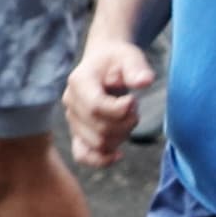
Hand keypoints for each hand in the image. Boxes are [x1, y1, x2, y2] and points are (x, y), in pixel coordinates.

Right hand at [67, 35, 157, 170]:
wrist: (105, 64)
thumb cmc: (118, 60)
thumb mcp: (130, 57)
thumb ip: (137, 68)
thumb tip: (144, 81)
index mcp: (79, 81)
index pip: (96, 107)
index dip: (120, 110)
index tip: (134, 100)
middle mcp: (71, 101)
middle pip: (100, 129)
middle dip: (126, 123)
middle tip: (135, 108)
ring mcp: (72, 119)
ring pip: (98, 144)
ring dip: (121, 136)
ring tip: (128, 118)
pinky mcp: (77, 133)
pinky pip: (82, 155)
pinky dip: (101, 160)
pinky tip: (119, 154)